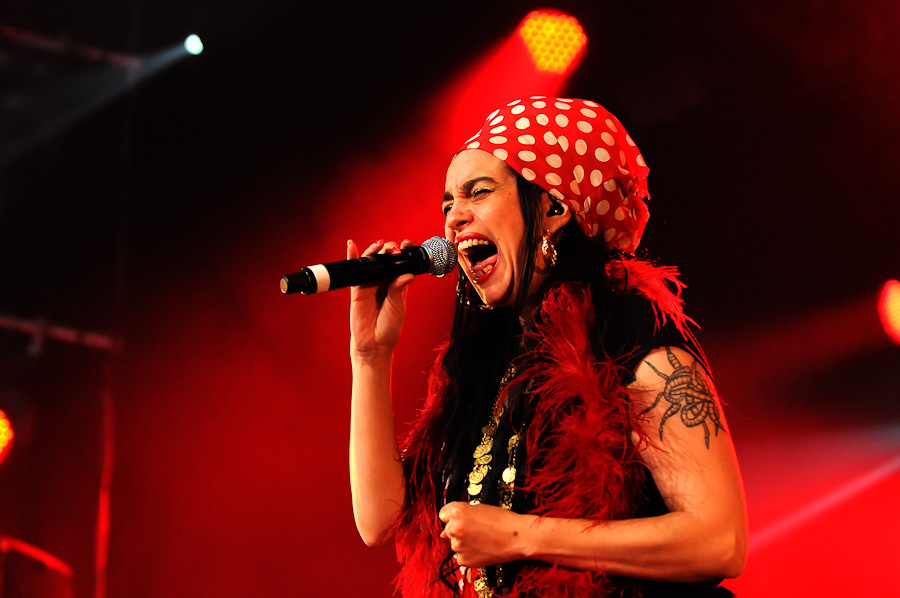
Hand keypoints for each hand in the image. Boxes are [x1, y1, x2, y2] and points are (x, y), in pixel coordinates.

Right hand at [348, 238, 415, 362]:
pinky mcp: (356, 289)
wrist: (374, 344)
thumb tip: (407, 274)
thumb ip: (399, 289)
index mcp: (397, 284)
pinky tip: (352, 246)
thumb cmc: (389, 327)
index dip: (404, 252)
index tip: (408, 245)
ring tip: (380, 245)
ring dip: (374, 250)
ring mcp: (369, 283)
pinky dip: (352, 257)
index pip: (400, 263)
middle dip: (390, 249)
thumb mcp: (398, 307)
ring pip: (371, 261)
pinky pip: (354, 271)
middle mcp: (383, 281)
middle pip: (385, 258)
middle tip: (395, 250)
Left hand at [438, 501, 527, 567]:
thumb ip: (461, 516)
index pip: (443, 514)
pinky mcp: (463, 560)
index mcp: (457, 512)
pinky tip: (482, 549)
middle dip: (459, 530)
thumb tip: (445, 531)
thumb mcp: (479, 509)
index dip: (453, 517)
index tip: (461, 519)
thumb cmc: (502, 520)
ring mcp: (458, 546)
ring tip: (482, 539)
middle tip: (477, 530)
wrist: (517, 538)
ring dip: (464, 542)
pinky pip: (461, 556)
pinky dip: (469, 554)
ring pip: (455, 543)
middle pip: (448, 530)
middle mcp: (453, 529)